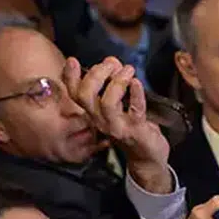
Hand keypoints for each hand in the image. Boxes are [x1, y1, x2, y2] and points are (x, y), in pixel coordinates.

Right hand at [63, 57, 171, 191]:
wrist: (147, 157)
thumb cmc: (132, 127)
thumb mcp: (119, 104)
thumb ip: (113, 83)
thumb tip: (112, 61)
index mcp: (93, 113)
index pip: (74, 95)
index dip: (70, 77)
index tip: (73, 60)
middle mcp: (100, 121)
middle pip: (85, 96)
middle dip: (96, 74)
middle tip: (112, 64)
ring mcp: (117, 127)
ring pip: (107, 103)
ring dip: (117, 82)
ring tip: (128, 70)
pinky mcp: (136, 130)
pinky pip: (134, 110)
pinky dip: (136, 94)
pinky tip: (137, 83)